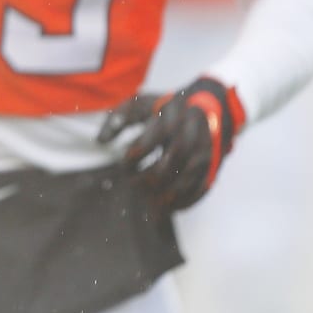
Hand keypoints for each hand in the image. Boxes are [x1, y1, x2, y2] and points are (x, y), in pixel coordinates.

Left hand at [98, 77, 246, 209]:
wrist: (210, 107)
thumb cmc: (165, 109)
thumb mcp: (140, 105)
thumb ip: (117, 119)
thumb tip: (100, 141)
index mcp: (171, 114)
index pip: (151, 139)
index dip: (134, 156)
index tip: (124, 164)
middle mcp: (191, 132)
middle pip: (173, 160)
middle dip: (151, 177)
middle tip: (134, 184)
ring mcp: (205, 149)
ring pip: (189, 177)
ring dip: (167, 194)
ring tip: (149, 202)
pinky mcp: (213, 164)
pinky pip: (202, 187)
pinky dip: (185, 201)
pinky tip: (169, 207)